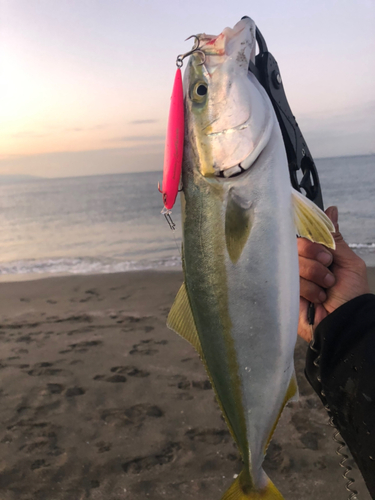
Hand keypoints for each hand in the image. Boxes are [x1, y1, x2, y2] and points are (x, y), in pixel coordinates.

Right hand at [298, 206, 369, 341]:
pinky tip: (317, 300)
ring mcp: (292, 278)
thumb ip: (334, 238)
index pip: (305, 236)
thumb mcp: (349, 262)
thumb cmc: (351, 294)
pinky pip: (290, 280)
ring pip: (295, 264)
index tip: (326, 255)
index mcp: (317, 255)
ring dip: (316, 278)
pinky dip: (308, 290)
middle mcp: (303, 264)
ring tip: (326, 291)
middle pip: (297, 247)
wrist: (346, 322)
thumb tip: (331, 209)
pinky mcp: (285, 292)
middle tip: (329, 272)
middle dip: (316, 260)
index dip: (312, 243)